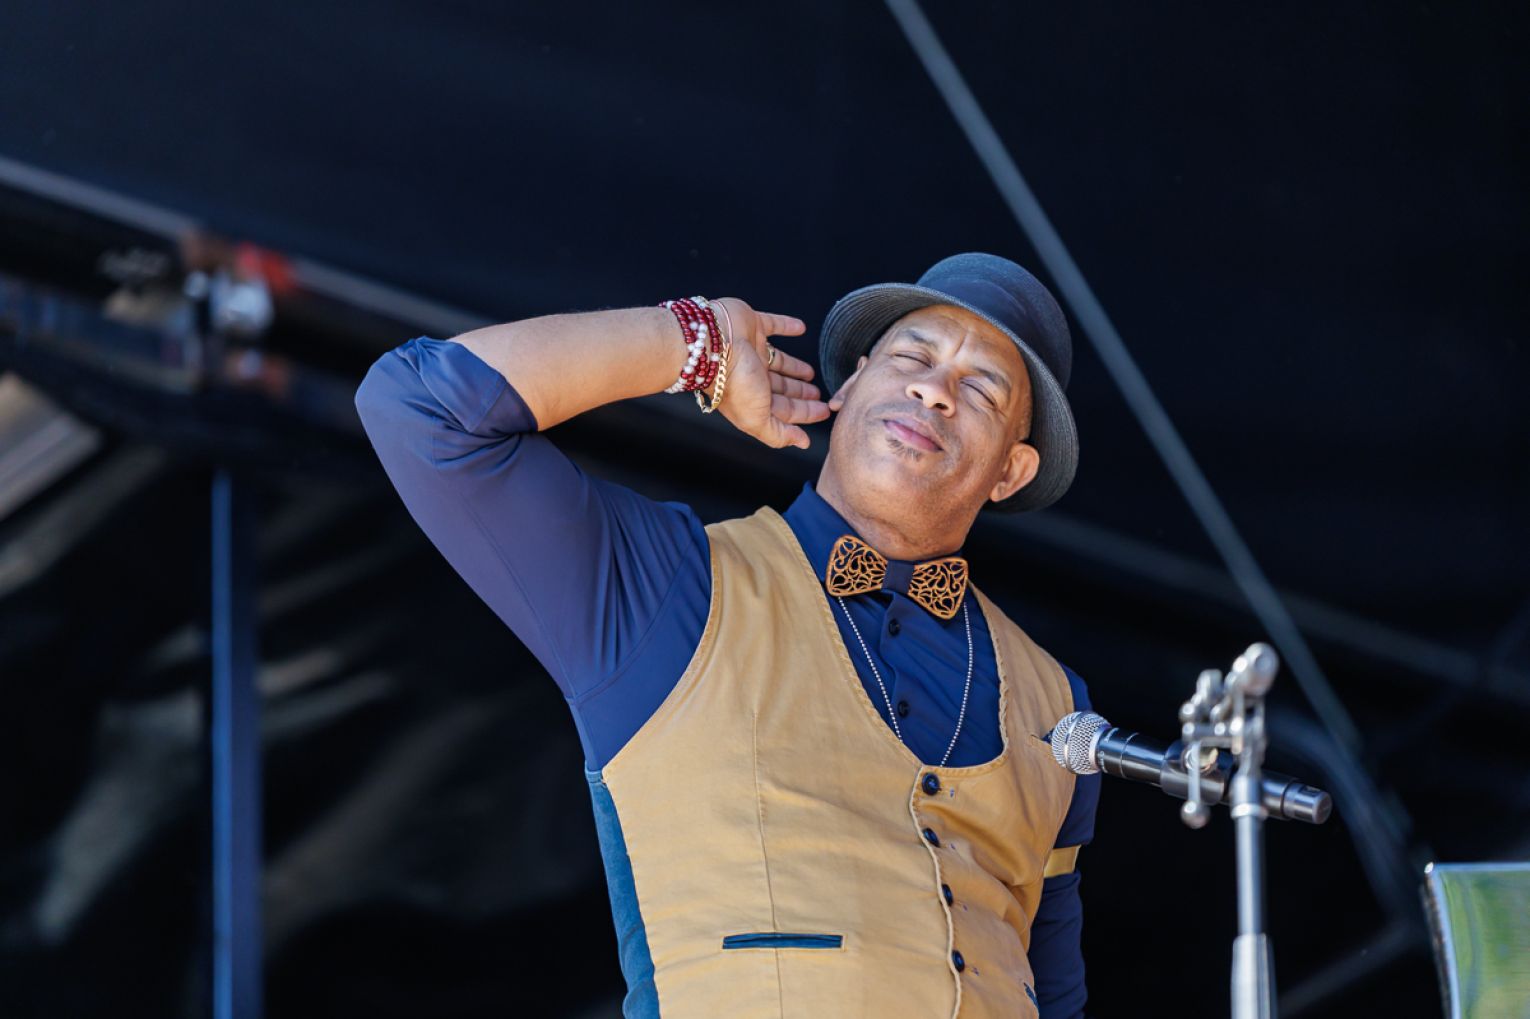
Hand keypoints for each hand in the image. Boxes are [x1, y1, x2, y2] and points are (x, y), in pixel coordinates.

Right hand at [708, 298, 829, 448]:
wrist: (713, 342)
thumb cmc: (733, 382)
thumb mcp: (757, 418)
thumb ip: (778, 434)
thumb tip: (801, 443)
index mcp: (751, 399)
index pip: (783, 409)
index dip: (804, 412)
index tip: (824, 411)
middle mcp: (750, 376)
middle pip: (781, 387)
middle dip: (799, 393)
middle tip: (818, 395)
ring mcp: (751, 350)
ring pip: (778, 361)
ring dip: (794, 367)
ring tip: (810, 372)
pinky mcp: (752, 324)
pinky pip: (774, 324)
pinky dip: (787, 326)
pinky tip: (800, 328)